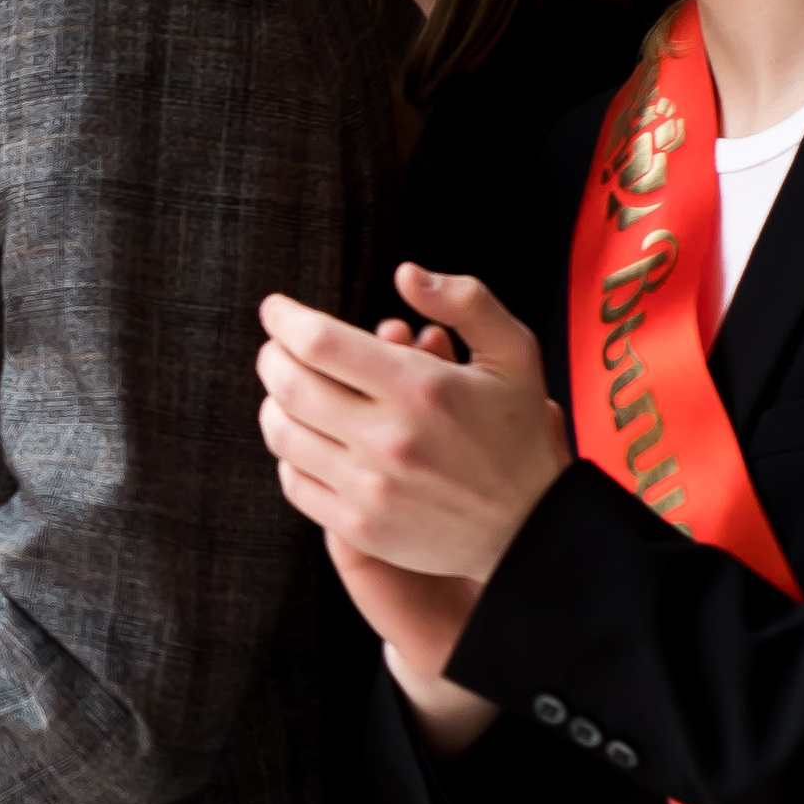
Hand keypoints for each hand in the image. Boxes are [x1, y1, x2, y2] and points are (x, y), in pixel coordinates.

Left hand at [257, 266, 572, 582]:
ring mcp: (370, 487)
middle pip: (288, 384)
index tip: (275, 310)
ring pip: (282, 433)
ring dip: (273, 402)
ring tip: (286, 390)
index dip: (284, 318)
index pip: (320, 342)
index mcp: (421, 388)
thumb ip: (465, 301)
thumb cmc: (518, 433)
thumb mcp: (514, 354)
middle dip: (271, 356)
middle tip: (277, 348)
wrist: (532, 531)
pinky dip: (287, 453)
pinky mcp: (359, 527)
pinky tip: (304, 439)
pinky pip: (293, 482)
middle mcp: (389, 438)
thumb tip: (405, 273)